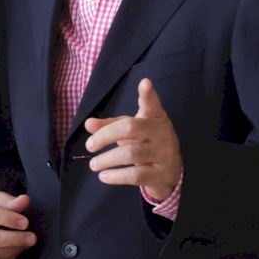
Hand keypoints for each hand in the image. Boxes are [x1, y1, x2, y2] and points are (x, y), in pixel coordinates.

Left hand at [85, 78, 181, 200]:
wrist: (170, 173)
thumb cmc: (146, 144)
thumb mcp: (130, 131)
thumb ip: (110, 126)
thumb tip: (88, 124)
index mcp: (155, 118)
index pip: (152, 104)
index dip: (148, 94)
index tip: (145, 83)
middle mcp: (161, 133)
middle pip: (131, 128)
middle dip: (105, 136)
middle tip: (89, 146)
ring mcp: (163, 154)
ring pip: (131, 154)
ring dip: (107, 160)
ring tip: (93, 164)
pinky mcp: (160, 175)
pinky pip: (135, 175)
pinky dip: (116, 176)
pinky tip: (103, 176)